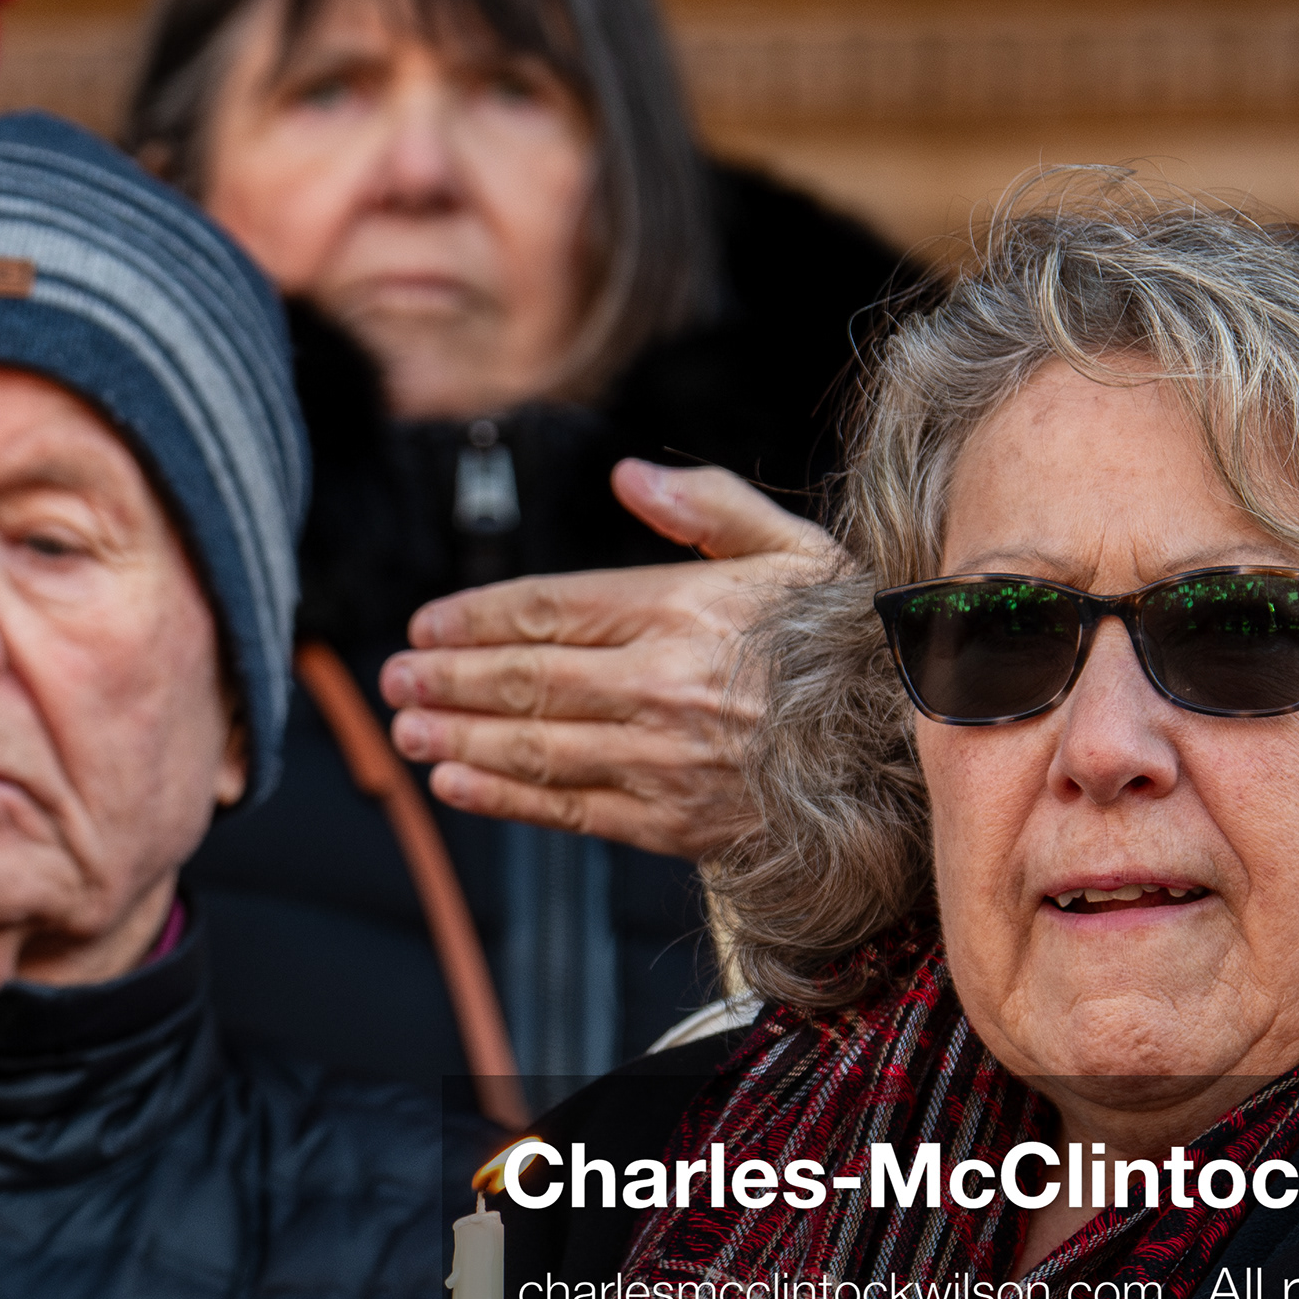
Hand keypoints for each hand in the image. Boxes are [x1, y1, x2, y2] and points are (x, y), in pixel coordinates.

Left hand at [379, 461, 839, 861]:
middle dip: (448, 678)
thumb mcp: (794, 550)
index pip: (551, 609)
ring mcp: (662, 757)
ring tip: (406, 728)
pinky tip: (455, 783)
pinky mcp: (669, 822)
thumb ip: (708, 509)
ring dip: (458, 736)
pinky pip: (566, 807)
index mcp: (683, 609)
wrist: (904, 755)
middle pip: (527, 678)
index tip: (426, 624)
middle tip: (394, 676)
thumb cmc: (847, 645)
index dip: (477, 618)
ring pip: (534, 744)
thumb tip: (626, 477)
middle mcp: (662, 683)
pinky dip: (502, 795)